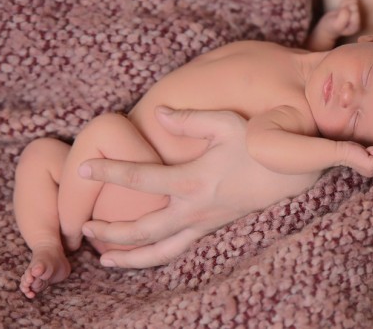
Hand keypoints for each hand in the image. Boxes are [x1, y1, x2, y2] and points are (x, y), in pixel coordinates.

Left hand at [79, 107, 254, 267]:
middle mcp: (193, 208)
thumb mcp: (225, 123)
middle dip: (110, 230)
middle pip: (142, 228)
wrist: (289, 174)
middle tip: (85, 226)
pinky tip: (142, 256)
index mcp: (192, 179)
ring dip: (130, 256)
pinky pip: (179, 250)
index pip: (139, 177)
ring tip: (105, 258)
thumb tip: (156, 113)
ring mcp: (203, 223)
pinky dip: (156, 257)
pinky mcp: (211, 229)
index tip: (82, 168)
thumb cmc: (257, 145)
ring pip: (160, 250)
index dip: (107, 172)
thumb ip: (188, 119)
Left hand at [339, 141, 372, 176]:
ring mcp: (372, 171)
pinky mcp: (372, 166)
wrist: (341, 152)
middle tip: (367, 153)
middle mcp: (371, 174)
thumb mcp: (365, 156)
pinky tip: (367, 152)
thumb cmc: (350, 150)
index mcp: (369, 172)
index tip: (367, 154)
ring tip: (366, 152)